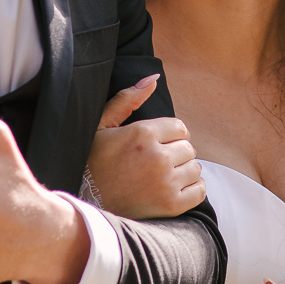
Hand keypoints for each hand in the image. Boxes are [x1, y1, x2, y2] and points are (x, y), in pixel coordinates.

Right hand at [84, 75, 205, 219]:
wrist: (86, 203)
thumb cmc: (92, 162)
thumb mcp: (102, 126)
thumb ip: (128, 99)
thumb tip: (154, 78)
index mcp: (143, 133)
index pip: (179, 127)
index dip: (169, 136)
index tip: (156, 145)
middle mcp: (158, 156)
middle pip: (188, 148)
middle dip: (176, 153)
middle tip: (157, 163)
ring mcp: (166, 182)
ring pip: (195, 168)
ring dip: (183, 171)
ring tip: (163, 176)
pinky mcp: (171, 205)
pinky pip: (199, 191)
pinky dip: (192, 190)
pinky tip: (173, 189)